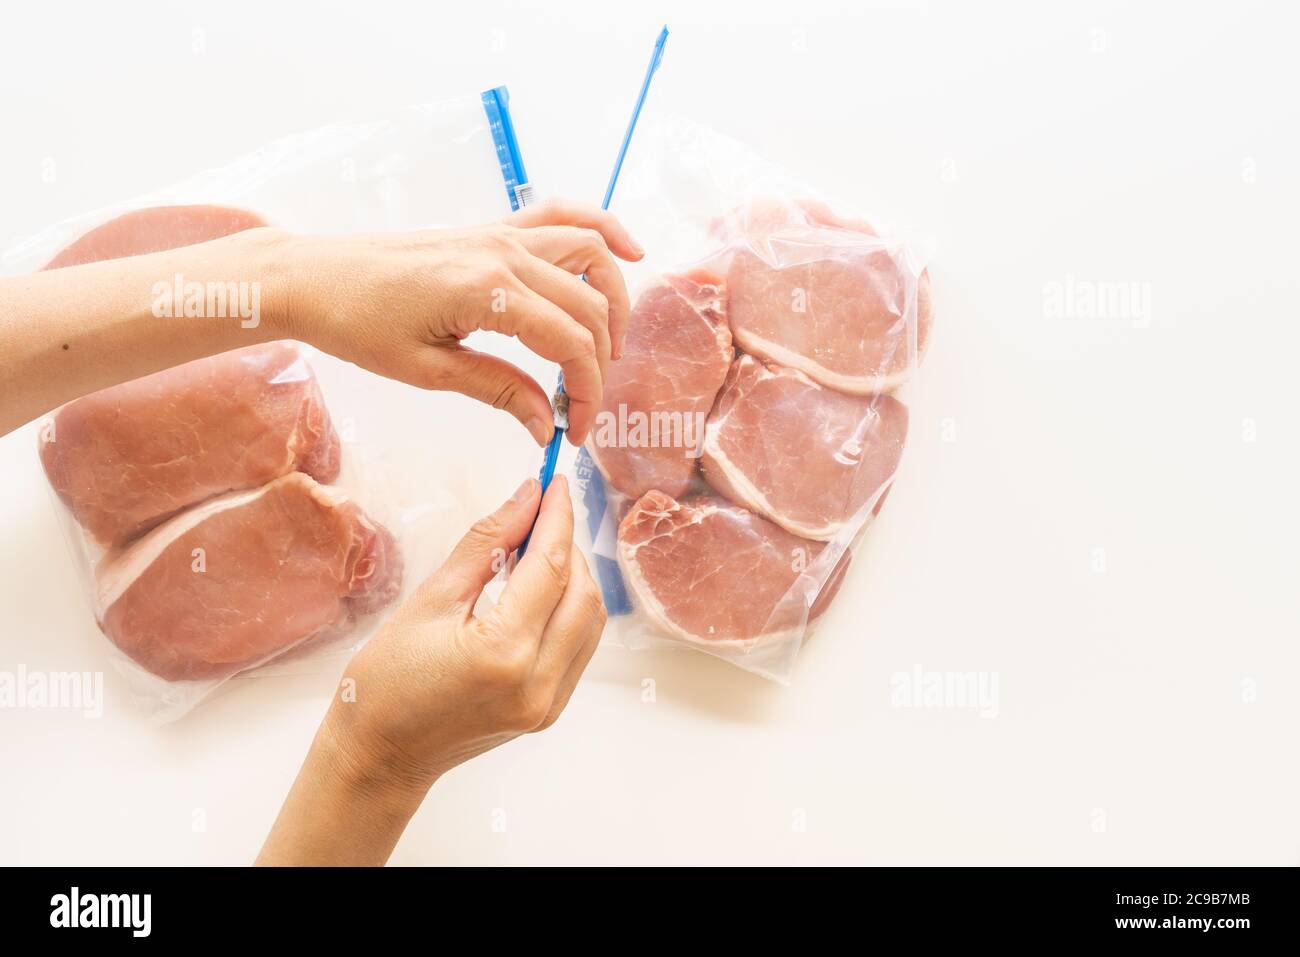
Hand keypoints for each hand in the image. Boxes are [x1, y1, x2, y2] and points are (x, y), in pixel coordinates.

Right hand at [257, 475, 603, 864]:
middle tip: (541, 512)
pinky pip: (579, 647)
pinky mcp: (549, 710)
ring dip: (574, 577)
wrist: (379, 756)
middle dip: (568, 544)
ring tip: (536, 549)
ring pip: (590, 621)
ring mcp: (549, 702)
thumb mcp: (429, 600)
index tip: (554, 483)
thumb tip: (525, 497)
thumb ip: (485, 544)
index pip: (551, 567)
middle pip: (583, 593)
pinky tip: (538, 590)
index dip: (557, 517)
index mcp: (504, 653)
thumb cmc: (385, 682)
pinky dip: (569, 609)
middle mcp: (538, 682)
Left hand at [280, 199, 641, 444]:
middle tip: (583, 405)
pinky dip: (600, 229)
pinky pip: (560, 216)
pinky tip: (626, 252)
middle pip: (589, 305)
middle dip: (600, 361)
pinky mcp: (492, 228)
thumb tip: (545, 425)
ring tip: (611, 343)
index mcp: (487, 290)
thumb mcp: (428, 371)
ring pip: (589, 251)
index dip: (586, 393)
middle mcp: (504, 252)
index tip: (574, 432)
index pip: (570, 343)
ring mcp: (500, 233)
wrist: (314, 277)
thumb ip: (498, 389)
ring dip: (613, 297)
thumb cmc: (357, 324)